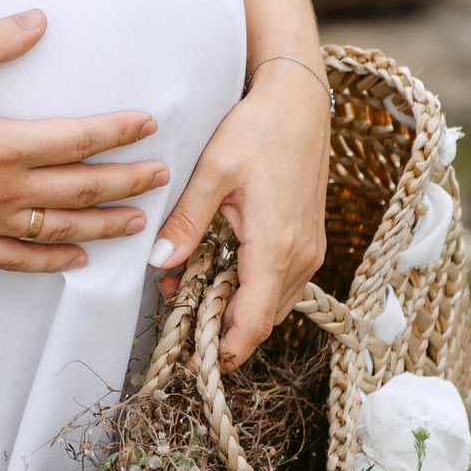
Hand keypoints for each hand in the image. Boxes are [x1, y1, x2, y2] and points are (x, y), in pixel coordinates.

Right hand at [0, 10, 169, 270]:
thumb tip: (39, 20)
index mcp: (1, 144)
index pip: (79, 138)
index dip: (118, 131)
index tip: (148, 125)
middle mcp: (0, 190)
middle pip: (81, 188)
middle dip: (127, 181)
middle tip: (162, 176)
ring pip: (58, 229)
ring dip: (102, 224)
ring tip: (136, 221)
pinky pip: (16, 260)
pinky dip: (50, 261)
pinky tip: (75, 260)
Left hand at [147, 59, 330, 365]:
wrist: (299, 104)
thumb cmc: (257, 131)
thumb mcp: (212, 173)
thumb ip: (186, 222)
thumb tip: (159, 263)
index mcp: (275, 246)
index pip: (253, 321)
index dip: (225, 350)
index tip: (194, 365)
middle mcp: (301, 257)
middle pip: (262, 320)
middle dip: (222, 329)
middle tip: (178, 321)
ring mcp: (310, 252)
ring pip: (272, 305)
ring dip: (234, 309)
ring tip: (187, 290)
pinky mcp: (310, 243)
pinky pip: (280, 284)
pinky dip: (250, 289)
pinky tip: (216, 270)